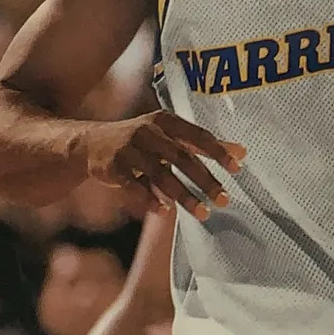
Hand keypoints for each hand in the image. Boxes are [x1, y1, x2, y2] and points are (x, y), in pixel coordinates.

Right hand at [85, 112, 245, 220]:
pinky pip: (135, 187)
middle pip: (182, 158)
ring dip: (184, 197)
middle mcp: (148, 131)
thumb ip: (202, 144)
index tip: (237, 169)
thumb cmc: (140, 140)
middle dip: (205, 181)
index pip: (198, 136)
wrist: (91, 143)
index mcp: (165, 121)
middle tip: (225, 200)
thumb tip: (242, 152)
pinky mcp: (114, 167)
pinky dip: (150, 200)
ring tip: (203, 214)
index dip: (218, 152)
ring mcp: (130, 149)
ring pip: (161, 176)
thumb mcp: (169, 135)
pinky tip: (165, 212)